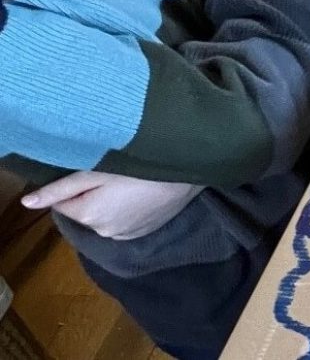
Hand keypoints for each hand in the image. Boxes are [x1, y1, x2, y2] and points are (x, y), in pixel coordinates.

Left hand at [22, 171, 203, 240]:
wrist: (188, 170)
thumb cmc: (141, 166)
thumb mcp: (96, 171)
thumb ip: (60, 188)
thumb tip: (27, 203)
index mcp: (88, 216)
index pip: (62, 203)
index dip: (74, 185)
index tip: (93, 169)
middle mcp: (103, 232)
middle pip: (83, 211)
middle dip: (91, 195)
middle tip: (114, 173)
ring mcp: (125, 235)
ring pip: (103, 216)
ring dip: (109, 203)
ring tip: (130, 183)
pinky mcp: (143, 232)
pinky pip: (123, 222)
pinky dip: (126, 210)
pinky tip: (141, 193)